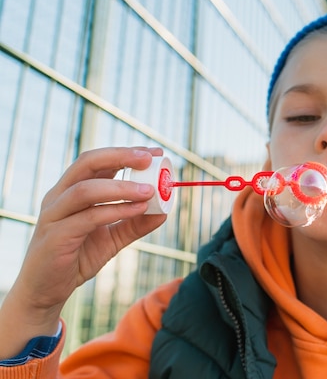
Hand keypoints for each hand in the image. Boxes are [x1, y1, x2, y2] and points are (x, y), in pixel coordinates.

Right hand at [0, 147, 166, 358]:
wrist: (46, 291)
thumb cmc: (77, 258)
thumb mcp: (113, 238)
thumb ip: (135, 224)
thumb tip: (163, 211)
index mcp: (72, 190)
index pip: (99, 161)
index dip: (126, 153)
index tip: (155, 152)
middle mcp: (60, 196)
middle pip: (88, 163)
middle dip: (120, 157)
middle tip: (149, 158)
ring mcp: (54, 215)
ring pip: (86, 189)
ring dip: (121, 187)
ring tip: (149, 190)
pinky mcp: (55, 237)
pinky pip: (87, 218)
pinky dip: (114, 210)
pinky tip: (137, 209)